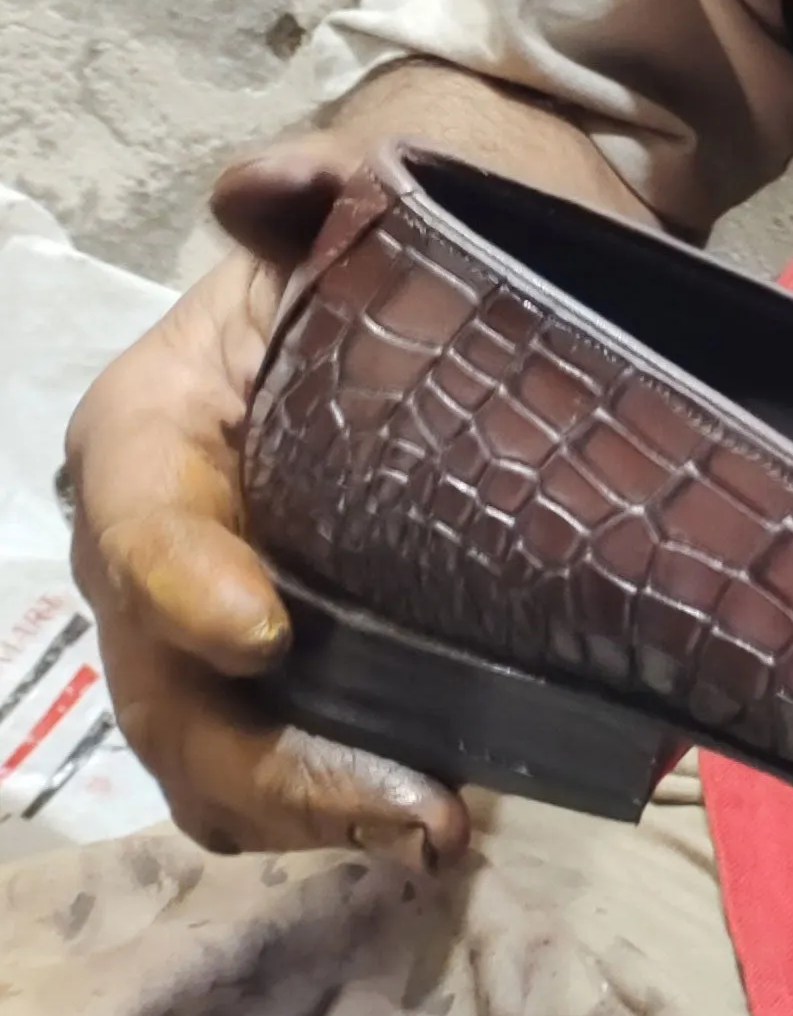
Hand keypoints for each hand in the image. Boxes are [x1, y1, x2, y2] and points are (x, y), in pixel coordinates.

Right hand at [63, 131, 468, 864]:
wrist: (433, 298)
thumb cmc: (379, 254)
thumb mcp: (355, 206)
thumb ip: (315, 193)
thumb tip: (268, 187)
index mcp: (149, 428)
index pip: (135, 514)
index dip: (184, 581)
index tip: (268, 635)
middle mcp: (154, 550)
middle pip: (164, 684)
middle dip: (273, 760)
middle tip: (408, 801)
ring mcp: (206, 631)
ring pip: (207, 759)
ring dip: (308, 809)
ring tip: (432, 828)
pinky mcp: (286, 682)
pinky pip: (269, 775)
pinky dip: (333, 809)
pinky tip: (434, 822)